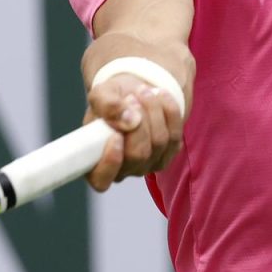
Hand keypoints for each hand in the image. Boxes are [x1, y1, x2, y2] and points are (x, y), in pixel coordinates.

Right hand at [83, 73, 184, 191]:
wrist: (134, 92)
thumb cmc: (112, 99)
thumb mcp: (101, 94)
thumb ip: (107, 106)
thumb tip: (129, 121)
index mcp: (96, 162)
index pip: (101, 180)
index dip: (110, 163)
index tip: (115, 136)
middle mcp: (123, 169)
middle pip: (138, 154)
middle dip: (139, 122)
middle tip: (131, 97)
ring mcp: (147, 165)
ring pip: (159, 142)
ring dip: (153, 110)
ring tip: (143, 91)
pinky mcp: (168, 154)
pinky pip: (175, 135)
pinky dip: (169, 111)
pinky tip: (159, 96)